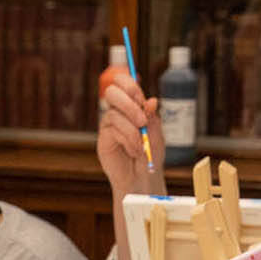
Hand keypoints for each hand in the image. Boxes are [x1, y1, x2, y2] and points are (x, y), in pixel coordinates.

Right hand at [98, 77, 166, 196]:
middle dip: (128, 103)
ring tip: (141, 144)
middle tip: (142, 120)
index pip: (122, 82)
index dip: (129, 84)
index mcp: (131, 104)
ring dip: (132, 128)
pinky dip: (128, 139)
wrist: (142, 177)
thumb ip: (152, 117)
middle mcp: (117, 111)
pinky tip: (135, 150)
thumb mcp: (156, 133)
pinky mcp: (104, 138)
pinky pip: (113, 130)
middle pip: (112, 92)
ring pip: (113, 113)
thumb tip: (151, 101)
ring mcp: (109, 124)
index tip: (141, 98)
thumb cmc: (150, 154)